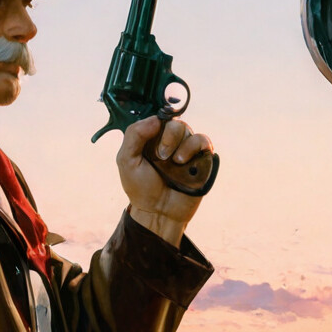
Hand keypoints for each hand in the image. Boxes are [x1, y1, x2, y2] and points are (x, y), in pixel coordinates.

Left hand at [116, 115, 212, 245]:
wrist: (158, 213)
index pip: (157, 118)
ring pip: (188, 130)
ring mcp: (185, 150)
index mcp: (150, 139)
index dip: (156, 122)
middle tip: (161, 156)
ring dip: (180, 144)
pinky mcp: (200, 159)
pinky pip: (204, 141)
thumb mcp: (127, 161)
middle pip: (174, 122)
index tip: (152, 130)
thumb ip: (134, 136)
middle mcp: (169, 142)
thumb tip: (155, 118)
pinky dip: (194, 147)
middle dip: (168, 137)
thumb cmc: (141, 188)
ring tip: (175, 162)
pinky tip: (184, 162)